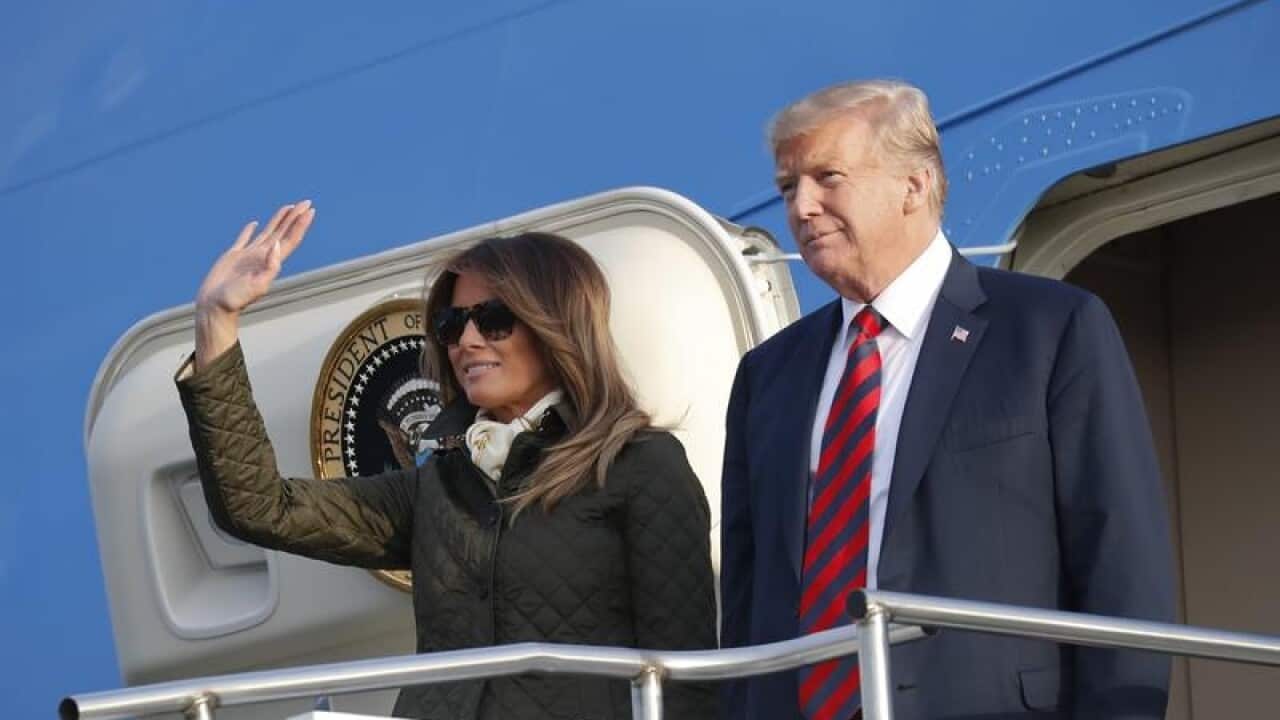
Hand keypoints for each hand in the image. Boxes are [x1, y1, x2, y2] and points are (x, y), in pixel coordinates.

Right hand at [194, 200, 315, 366]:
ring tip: (289, 207)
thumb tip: (278, 245)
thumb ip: (270, 266)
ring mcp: (248, 256)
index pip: (290, 239)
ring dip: (279, 220)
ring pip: (267, 232)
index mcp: (270, 263)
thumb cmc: (235, 300)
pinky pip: (243, 239)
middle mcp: (262, 257)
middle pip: (283, 232)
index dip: (300, 225)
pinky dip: (249, 230)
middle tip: (306, 202)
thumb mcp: (257, 285)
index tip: (309, 210)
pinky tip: (254, 223)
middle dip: (295, 217)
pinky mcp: (233, 256)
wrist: (215, 307)